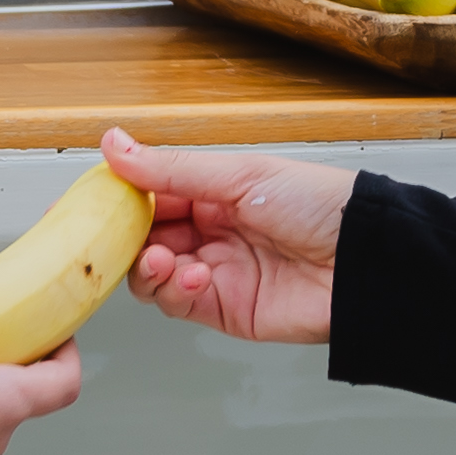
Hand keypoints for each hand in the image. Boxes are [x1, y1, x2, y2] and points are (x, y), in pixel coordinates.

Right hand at [100, 127, 353, 344]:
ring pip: (151, 276)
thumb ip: (170, 168)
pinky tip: (196, 276)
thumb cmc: (321, 205)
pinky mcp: (225, 310)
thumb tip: (114, 144)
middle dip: (125, 240)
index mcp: (213, 193)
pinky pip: (178, 304)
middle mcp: (210, 232)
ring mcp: (215, 273)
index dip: (118, 201)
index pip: (149, 197)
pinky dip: (175, 291)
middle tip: (114, 238)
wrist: (365, 259)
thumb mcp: (239, 175)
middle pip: (142, 240)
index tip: (90, 202)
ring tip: (161, 260)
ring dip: (146, 268)